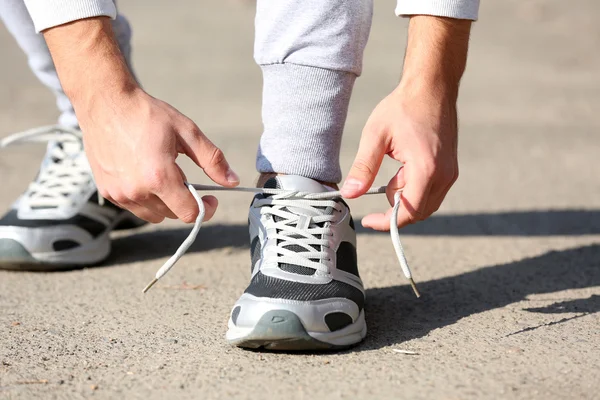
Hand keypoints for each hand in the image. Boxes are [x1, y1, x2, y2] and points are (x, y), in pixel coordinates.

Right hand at [42, 18, 238, 223]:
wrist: (105, 103)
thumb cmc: (146, 114)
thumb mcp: (187, 132)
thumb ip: (212, 160)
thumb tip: (233, 181)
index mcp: (159, 177)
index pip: (188, 213)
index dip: (205, 209)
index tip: (211, 199)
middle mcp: (137, 190)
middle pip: (173, 214)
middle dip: (185, 201)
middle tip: (185, 177)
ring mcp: (120, 193)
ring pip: (154, 214)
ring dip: (165, 202)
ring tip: (163, 174)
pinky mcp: (108, 191)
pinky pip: (135, 207)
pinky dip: (146, 198)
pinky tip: (145, 174)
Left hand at [341, 86, 458, 230]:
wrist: (432, 87)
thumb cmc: (403, 107)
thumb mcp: (375, 136)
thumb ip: (363, 168)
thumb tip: (350, 193)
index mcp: (426, 169)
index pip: (409, 212)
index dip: (387, 222)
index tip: (369, 221)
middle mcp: (444, 175)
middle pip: (418, 212)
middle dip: (394, 210)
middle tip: (375, 193)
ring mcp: (450, 172)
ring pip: (425, 204)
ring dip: (404, 197)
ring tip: (391, 172)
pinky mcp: (449, 168)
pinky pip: (431, 192)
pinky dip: (414, 189)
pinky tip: (402, 168)